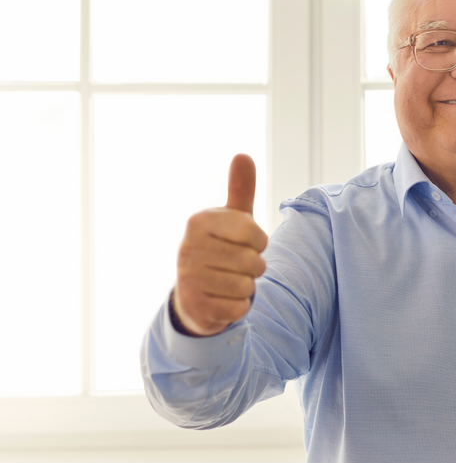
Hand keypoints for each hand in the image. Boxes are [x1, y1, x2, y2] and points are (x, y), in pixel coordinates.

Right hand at [173, 154, 268, 335]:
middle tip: (239, 266)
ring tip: (231, 281)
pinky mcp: (194, 306)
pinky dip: (238, 306)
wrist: (196, 293)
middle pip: (252, 261)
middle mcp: (188, 247)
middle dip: (254, 267)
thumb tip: (242, 155)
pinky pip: (238, 307)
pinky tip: (223, 299)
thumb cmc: (221, 248)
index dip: (259, 242)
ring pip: (246, 286)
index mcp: (199, 222)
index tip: (248, 243)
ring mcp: (188, 278)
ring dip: (246, 287)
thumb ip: (240, 190)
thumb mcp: (232, 219)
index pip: (253, 233)